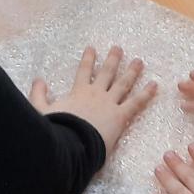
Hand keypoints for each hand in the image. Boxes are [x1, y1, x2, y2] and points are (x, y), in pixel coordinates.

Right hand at [30, 45, 156, 158]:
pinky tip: (155, 85)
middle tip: (119, 48)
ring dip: (132, 71)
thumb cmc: (57, 130)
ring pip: (124, 84)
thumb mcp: (42, 111)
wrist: (72, 145)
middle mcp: (96, 93)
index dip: (88, 59)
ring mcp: (110, 103)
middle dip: (113, 59)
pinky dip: (146, 94)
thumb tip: (38, 80)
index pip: (84, 71)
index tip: (92, 48)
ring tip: (139, 61)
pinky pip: (136, 103)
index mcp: (79, 92)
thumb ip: (39, 95)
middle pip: (107, 72)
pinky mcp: (120, 116)